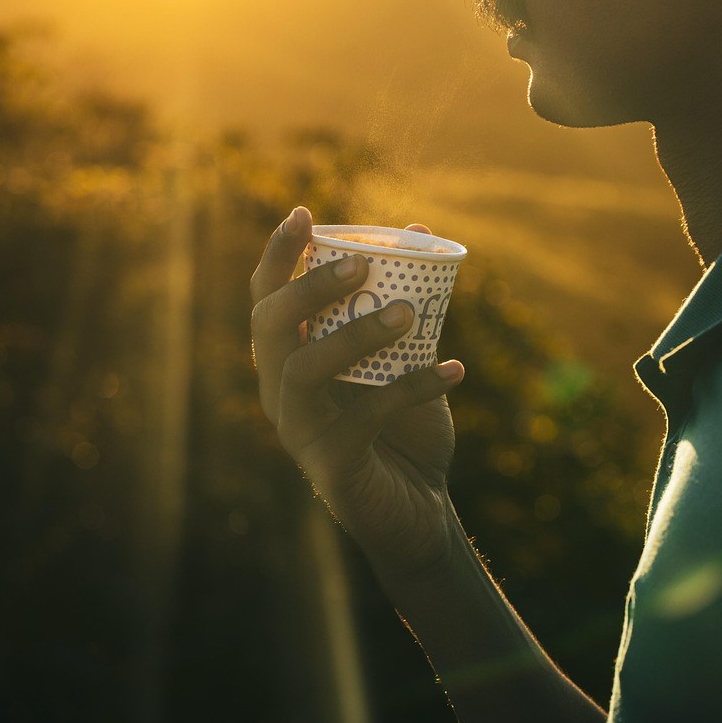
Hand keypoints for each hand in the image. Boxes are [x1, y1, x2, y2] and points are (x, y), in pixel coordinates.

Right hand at [251, 206, 464, 585]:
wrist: (421, 510)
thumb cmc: (405, 425)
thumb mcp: (407, 354)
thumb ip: (406, 298)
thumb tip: (420, 230)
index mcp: (289, 357)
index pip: (266, 297)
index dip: (277, 254)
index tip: (303, 213)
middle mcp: (279, 391)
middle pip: (270, 326)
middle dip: (310, 287)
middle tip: (363, 264)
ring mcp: (299, 431)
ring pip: (303, 370)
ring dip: (355, 335)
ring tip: (409, 314)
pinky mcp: (330, 467)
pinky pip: (363, 418)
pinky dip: (411, 388)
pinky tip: (455, 370)